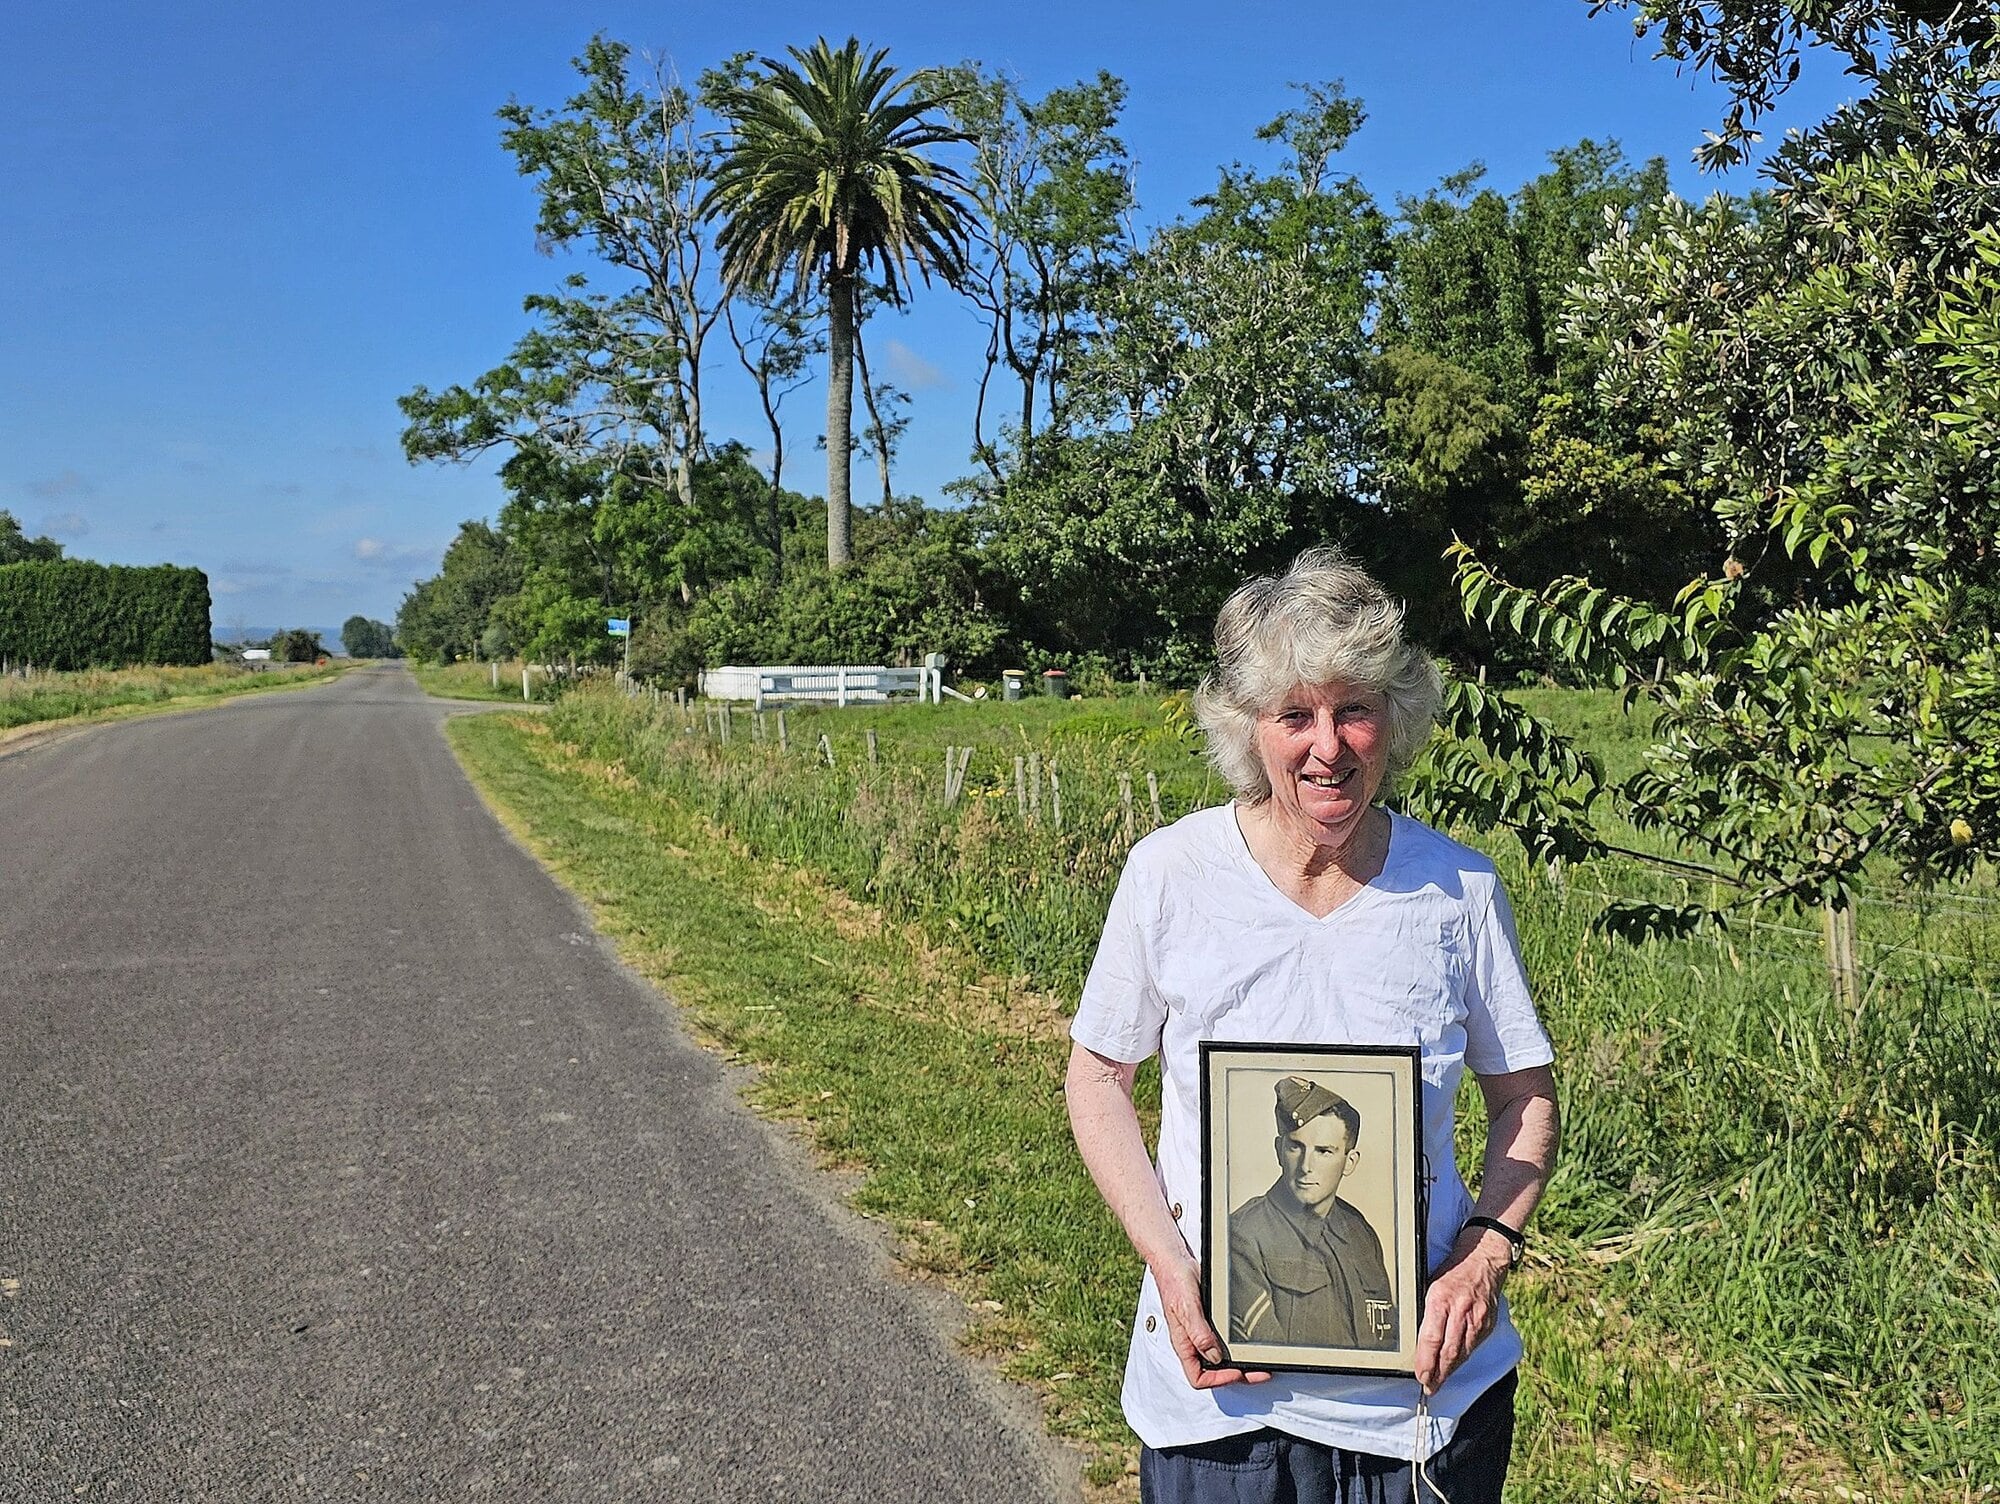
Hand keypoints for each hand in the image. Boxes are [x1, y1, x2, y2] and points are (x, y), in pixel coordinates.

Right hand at [1153, 1254, 1271, 1389]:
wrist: (1176, 1261)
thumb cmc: (1174, 1282)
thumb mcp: (1187, 1308)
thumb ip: (1198, 1333)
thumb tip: (1214, 1357)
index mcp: (1184, 1344)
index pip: (1198, 1377)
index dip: (1219, 1380)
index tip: (1237, 1372)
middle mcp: (1193, 1341)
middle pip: (1214, 1371)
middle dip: (1237, 1375)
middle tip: (1259, 1372)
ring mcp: (1201, 1332)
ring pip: (1220, 1358)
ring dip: (1238, 1363)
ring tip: (1257, 1362)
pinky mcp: (1208, 1321)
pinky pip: (1222, 1340)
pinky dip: (1236, 1346)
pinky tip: (1246, 1343)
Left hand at [1414, 1231, 1508, 1393]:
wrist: (1484, 1260)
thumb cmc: (1453, 1272)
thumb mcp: (1430, 1284)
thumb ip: (1426, 1311)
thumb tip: (1416, 1339)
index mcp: (1440, 1300)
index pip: (1431, 1339)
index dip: (1426, 1362)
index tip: (1420, 1376)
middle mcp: (1460, 1311)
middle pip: (1449, 1352)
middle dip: (1438, 1374)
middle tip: (1429, 1388)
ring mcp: (1477, 1319)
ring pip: (1463, 1353)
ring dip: (1450, 1371)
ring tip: (1439, 1383)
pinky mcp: (1488, 1323)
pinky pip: (1474, 1346)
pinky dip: (1463, 1359)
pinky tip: (1455, 1366)